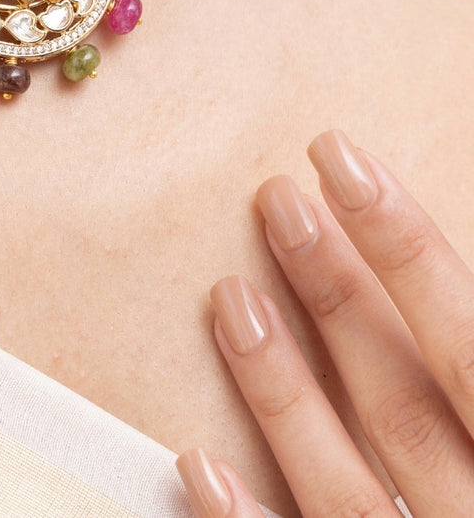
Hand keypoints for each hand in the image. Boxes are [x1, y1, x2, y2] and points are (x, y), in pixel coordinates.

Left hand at [175, 129, 473, 516]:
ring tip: (226, 296)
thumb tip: (452, 304)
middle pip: (407, 402)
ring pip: (347, 492)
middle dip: (337, 294)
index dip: (406, 246)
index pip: (472, 345)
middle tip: (276, 198)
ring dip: (282, 392)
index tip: (339, 156)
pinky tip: (195, 460)